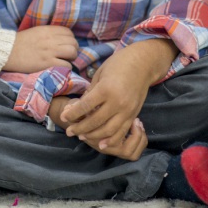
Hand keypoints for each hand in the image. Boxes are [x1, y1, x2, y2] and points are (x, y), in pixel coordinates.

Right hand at [3, 25, 78, 71]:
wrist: (8, 52)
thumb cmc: (20, 42)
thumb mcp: (36, 31)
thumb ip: (49, 33)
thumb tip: (61, 38)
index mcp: (48, 30)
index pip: (69, 32)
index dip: (70, 39)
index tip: (66, 45)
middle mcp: (51, 40)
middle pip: (73, 42)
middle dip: (73, 49)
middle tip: (67, 55)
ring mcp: (50, 52)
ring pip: (72, 52)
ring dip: (71, 58)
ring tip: (65, 60)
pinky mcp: (47, 63)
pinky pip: (66, 65)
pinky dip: (66, 67)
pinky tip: (60, 67)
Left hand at [60, 40, 175, 158]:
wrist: (143, 63)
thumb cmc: (119, 63)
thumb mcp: (100, 73)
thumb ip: (91, 92)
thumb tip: (79, 108)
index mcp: (106, 89)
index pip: (85, 106)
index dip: (72, 114)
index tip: (63, 117)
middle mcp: (117, 102)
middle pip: (95, 121)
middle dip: (79, 128)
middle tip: (69, 132)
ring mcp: (127, 110)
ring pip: (107, 131)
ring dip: (93, 136)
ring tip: (81, 136)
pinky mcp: (134, 115)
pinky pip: (121, 132)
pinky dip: (110, 140)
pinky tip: (101, 144)